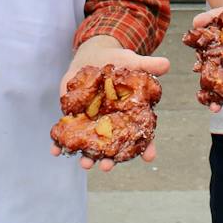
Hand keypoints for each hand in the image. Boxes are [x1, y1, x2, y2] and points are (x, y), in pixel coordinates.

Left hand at [51, 35, 168, 172]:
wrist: (93, 56)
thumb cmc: (117, 61)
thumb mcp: (132, 62)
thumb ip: (147, 66)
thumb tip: (166, 64)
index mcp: (130, 114)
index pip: (142, 135)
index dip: (147, 147)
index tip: (150, 157)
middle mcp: (112, 124)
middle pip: (113, 147)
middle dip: (109, 160)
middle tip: (107, 167)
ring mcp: (93, 123)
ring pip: (91, 146)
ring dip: (87, 157)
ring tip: (85, 164)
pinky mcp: (74, 117)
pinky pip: (67, 134)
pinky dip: (60, 144)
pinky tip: (55, 151)